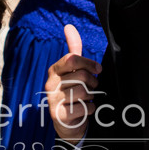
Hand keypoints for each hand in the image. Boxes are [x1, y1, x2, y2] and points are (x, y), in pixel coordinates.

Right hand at [45, 25, 100, 143]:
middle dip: (93, 83)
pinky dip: (89, 110)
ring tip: (86, 99)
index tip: (98, 70)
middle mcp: (50, 84)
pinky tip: (83, 111)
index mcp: (54, 70)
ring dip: (91, 97)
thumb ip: (73, 49)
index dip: (89, 63)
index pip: (72, 58)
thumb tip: (69, 26)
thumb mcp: (72, 70)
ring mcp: (52, 100)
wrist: (67, 123)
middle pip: (81, 76)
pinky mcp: (58, 115)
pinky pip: (83, 108)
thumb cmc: (72, 92)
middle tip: (93, 88)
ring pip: (83, 92)